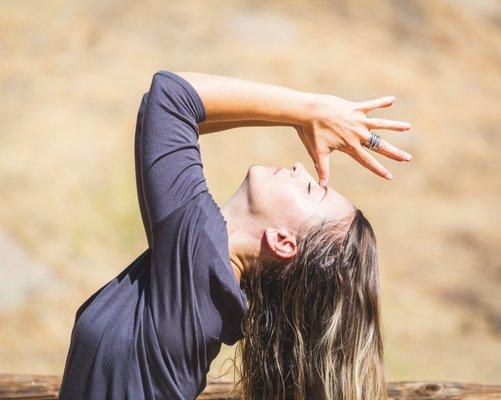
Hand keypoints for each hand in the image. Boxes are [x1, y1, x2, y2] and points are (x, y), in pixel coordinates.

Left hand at [296, 93, 411, 184]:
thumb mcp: (318, 153)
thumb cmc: (312, 132)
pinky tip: (392, 99)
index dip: (379, 169)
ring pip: (381, 124)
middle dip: (394, 153)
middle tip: (407, 158)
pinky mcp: (355, 108)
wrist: (309, 112)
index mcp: (350, 146)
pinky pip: (372, 104)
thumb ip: (323, 169)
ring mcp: (358, 120)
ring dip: (395, 126)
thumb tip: (322, 186)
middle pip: (379, 145)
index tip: (390, 176)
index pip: (367, 161)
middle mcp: (358, 134)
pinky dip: (381, 102)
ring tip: (408, 127)